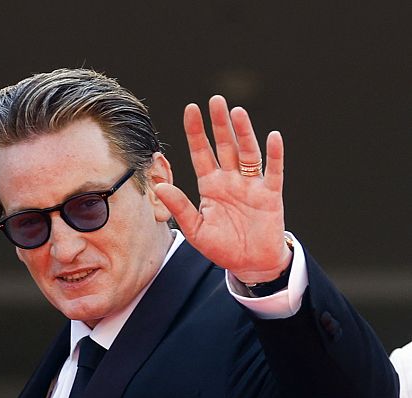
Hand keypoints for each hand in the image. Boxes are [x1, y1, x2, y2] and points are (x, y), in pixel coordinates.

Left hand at [154, 95, 291, 283]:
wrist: (249, 264)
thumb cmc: (221, 246)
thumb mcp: (194, 229)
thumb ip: (179, 207)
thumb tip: (159, 186)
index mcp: (210, 185)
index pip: (200, 152)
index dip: (196, 132)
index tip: (191, 109)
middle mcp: (230, 180)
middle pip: (224, 146)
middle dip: (219, 124)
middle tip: (215, 99)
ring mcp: (251, 185)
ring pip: (247, 153)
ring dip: (243, 133)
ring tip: (236, 112)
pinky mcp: (270, 195)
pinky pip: (273, 171)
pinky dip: (273, 155)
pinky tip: (272, 136)